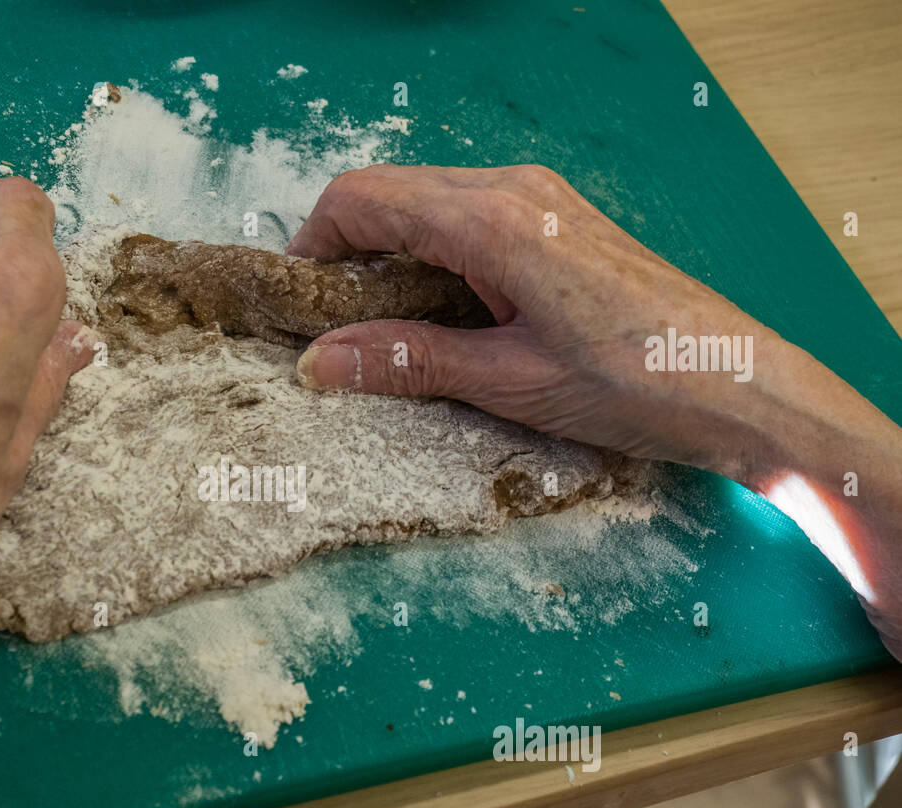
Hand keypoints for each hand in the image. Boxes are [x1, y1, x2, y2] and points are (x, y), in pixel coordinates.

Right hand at [288, 164, 901, 658]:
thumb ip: (406, 360)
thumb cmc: (629, 384)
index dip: (313, 245)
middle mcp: (511, 189)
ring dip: (389, 256)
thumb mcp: (505, 380)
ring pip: (427, 203)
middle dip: (346, 252)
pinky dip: (433, 255)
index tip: (299, 307)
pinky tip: (446, 315)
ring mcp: (540, 197)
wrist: (741, 385)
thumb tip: (316, 362)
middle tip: (335, 328)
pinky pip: (468, 217)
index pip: (362, 198)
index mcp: (489, 220)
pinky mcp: (558, 219)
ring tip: (387, 330)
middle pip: (389, 193)